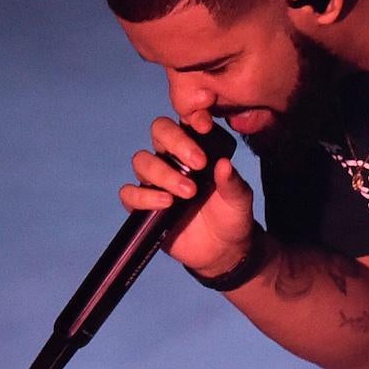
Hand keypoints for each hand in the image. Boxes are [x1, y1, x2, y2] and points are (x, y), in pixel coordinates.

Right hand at [118, 111, 255, 275]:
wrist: (222, 251)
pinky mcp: (143, 206)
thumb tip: (225, 164)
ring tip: (187, 192)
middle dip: (176, 143)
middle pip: (158, 131)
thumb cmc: (231, 217)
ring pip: (142, 161)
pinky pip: (129, 193)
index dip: (190, 118)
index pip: (184, 121)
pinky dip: (143, 196)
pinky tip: (165, 203)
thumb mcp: (239, 199)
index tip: (205, 127)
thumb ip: (232, 182)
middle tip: (198, 165)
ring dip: (163, 173)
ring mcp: (155, 181)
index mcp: (195, 148)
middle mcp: (172, 159)